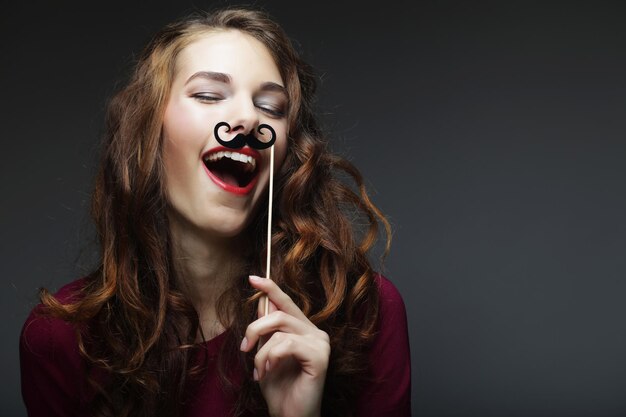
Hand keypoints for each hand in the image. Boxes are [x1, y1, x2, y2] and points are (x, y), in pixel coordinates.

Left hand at [240, 275, 329, 416]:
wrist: (288, 415)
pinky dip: (270, 357)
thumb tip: (260, 304)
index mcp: (304, 330)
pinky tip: (267, 372)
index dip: (270, 288)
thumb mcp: (265, 354)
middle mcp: (316, 333)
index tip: (252, 278)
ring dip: (260, 351)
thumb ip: (266, 331)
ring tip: (258, 370)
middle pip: (279, 312)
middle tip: (244, 347)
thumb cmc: (278, 388)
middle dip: (254, 327)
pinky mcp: (320, 357)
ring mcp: (320, 344)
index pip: (287, 302)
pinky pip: (286, 345)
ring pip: (279, 329)